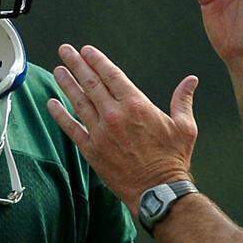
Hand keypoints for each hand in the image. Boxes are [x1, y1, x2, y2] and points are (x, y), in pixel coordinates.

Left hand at [47, 44, 197, 212]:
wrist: (158, 191)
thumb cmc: (173, 160)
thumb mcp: (185, 127)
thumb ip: (183, 100)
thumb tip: (191, 80)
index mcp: (136, 105)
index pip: (111, 75)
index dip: (97, 60)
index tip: (87, 51)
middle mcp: (115, 115)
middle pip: (91, 83)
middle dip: (77, 64)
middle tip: (65, 50)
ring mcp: (100, 133)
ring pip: (79, 102)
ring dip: (67, 83)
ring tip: (57, 69)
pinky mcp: (91, 151)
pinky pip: (72, 129)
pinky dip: (60, 115)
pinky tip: (52, 103)